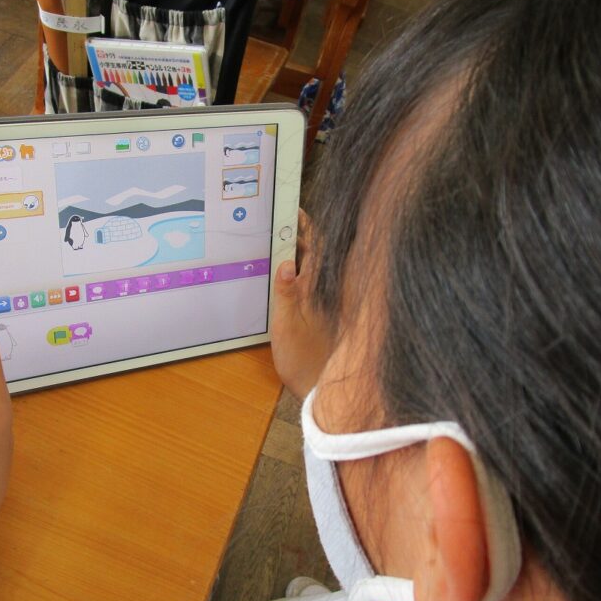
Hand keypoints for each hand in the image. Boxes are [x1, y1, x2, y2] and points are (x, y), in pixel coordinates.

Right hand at [271, 210, 333, 399]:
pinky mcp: (322, 311)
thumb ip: (286, 293)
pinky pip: (310, 281)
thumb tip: (286, 263)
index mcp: (320, 287)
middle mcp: (326, 290)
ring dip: (295, 252)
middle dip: (297, 235)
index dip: (306, 225)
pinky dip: (296, 271)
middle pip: (315, 252)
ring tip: (274, 241)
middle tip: (274, 221)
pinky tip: (282, 273)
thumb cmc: (304, 360)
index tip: (291, 210)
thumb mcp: (287, 326)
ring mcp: (325, 300)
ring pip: (312, 266)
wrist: (319, 390)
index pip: (317, 246)